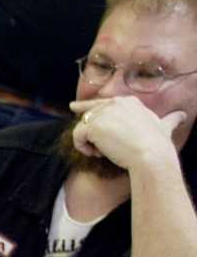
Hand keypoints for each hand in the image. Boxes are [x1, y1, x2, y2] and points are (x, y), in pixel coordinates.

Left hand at [70, 97, 186, 173]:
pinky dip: (82, 147)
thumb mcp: (165, 126)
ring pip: (82, 127)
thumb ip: (170, 120)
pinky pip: (77, 136)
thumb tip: (182, 116)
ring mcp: (103, 113)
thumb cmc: (158, 143)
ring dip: (88, 143)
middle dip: (87, 126)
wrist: (151, 153)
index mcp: (128, 102)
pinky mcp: (93, 125)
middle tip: (83, 131)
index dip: (87, 105)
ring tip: (101, 153)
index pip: (103, 102)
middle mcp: (114, 103)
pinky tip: (96, 154)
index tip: (74, 106)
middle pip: (89, 112)